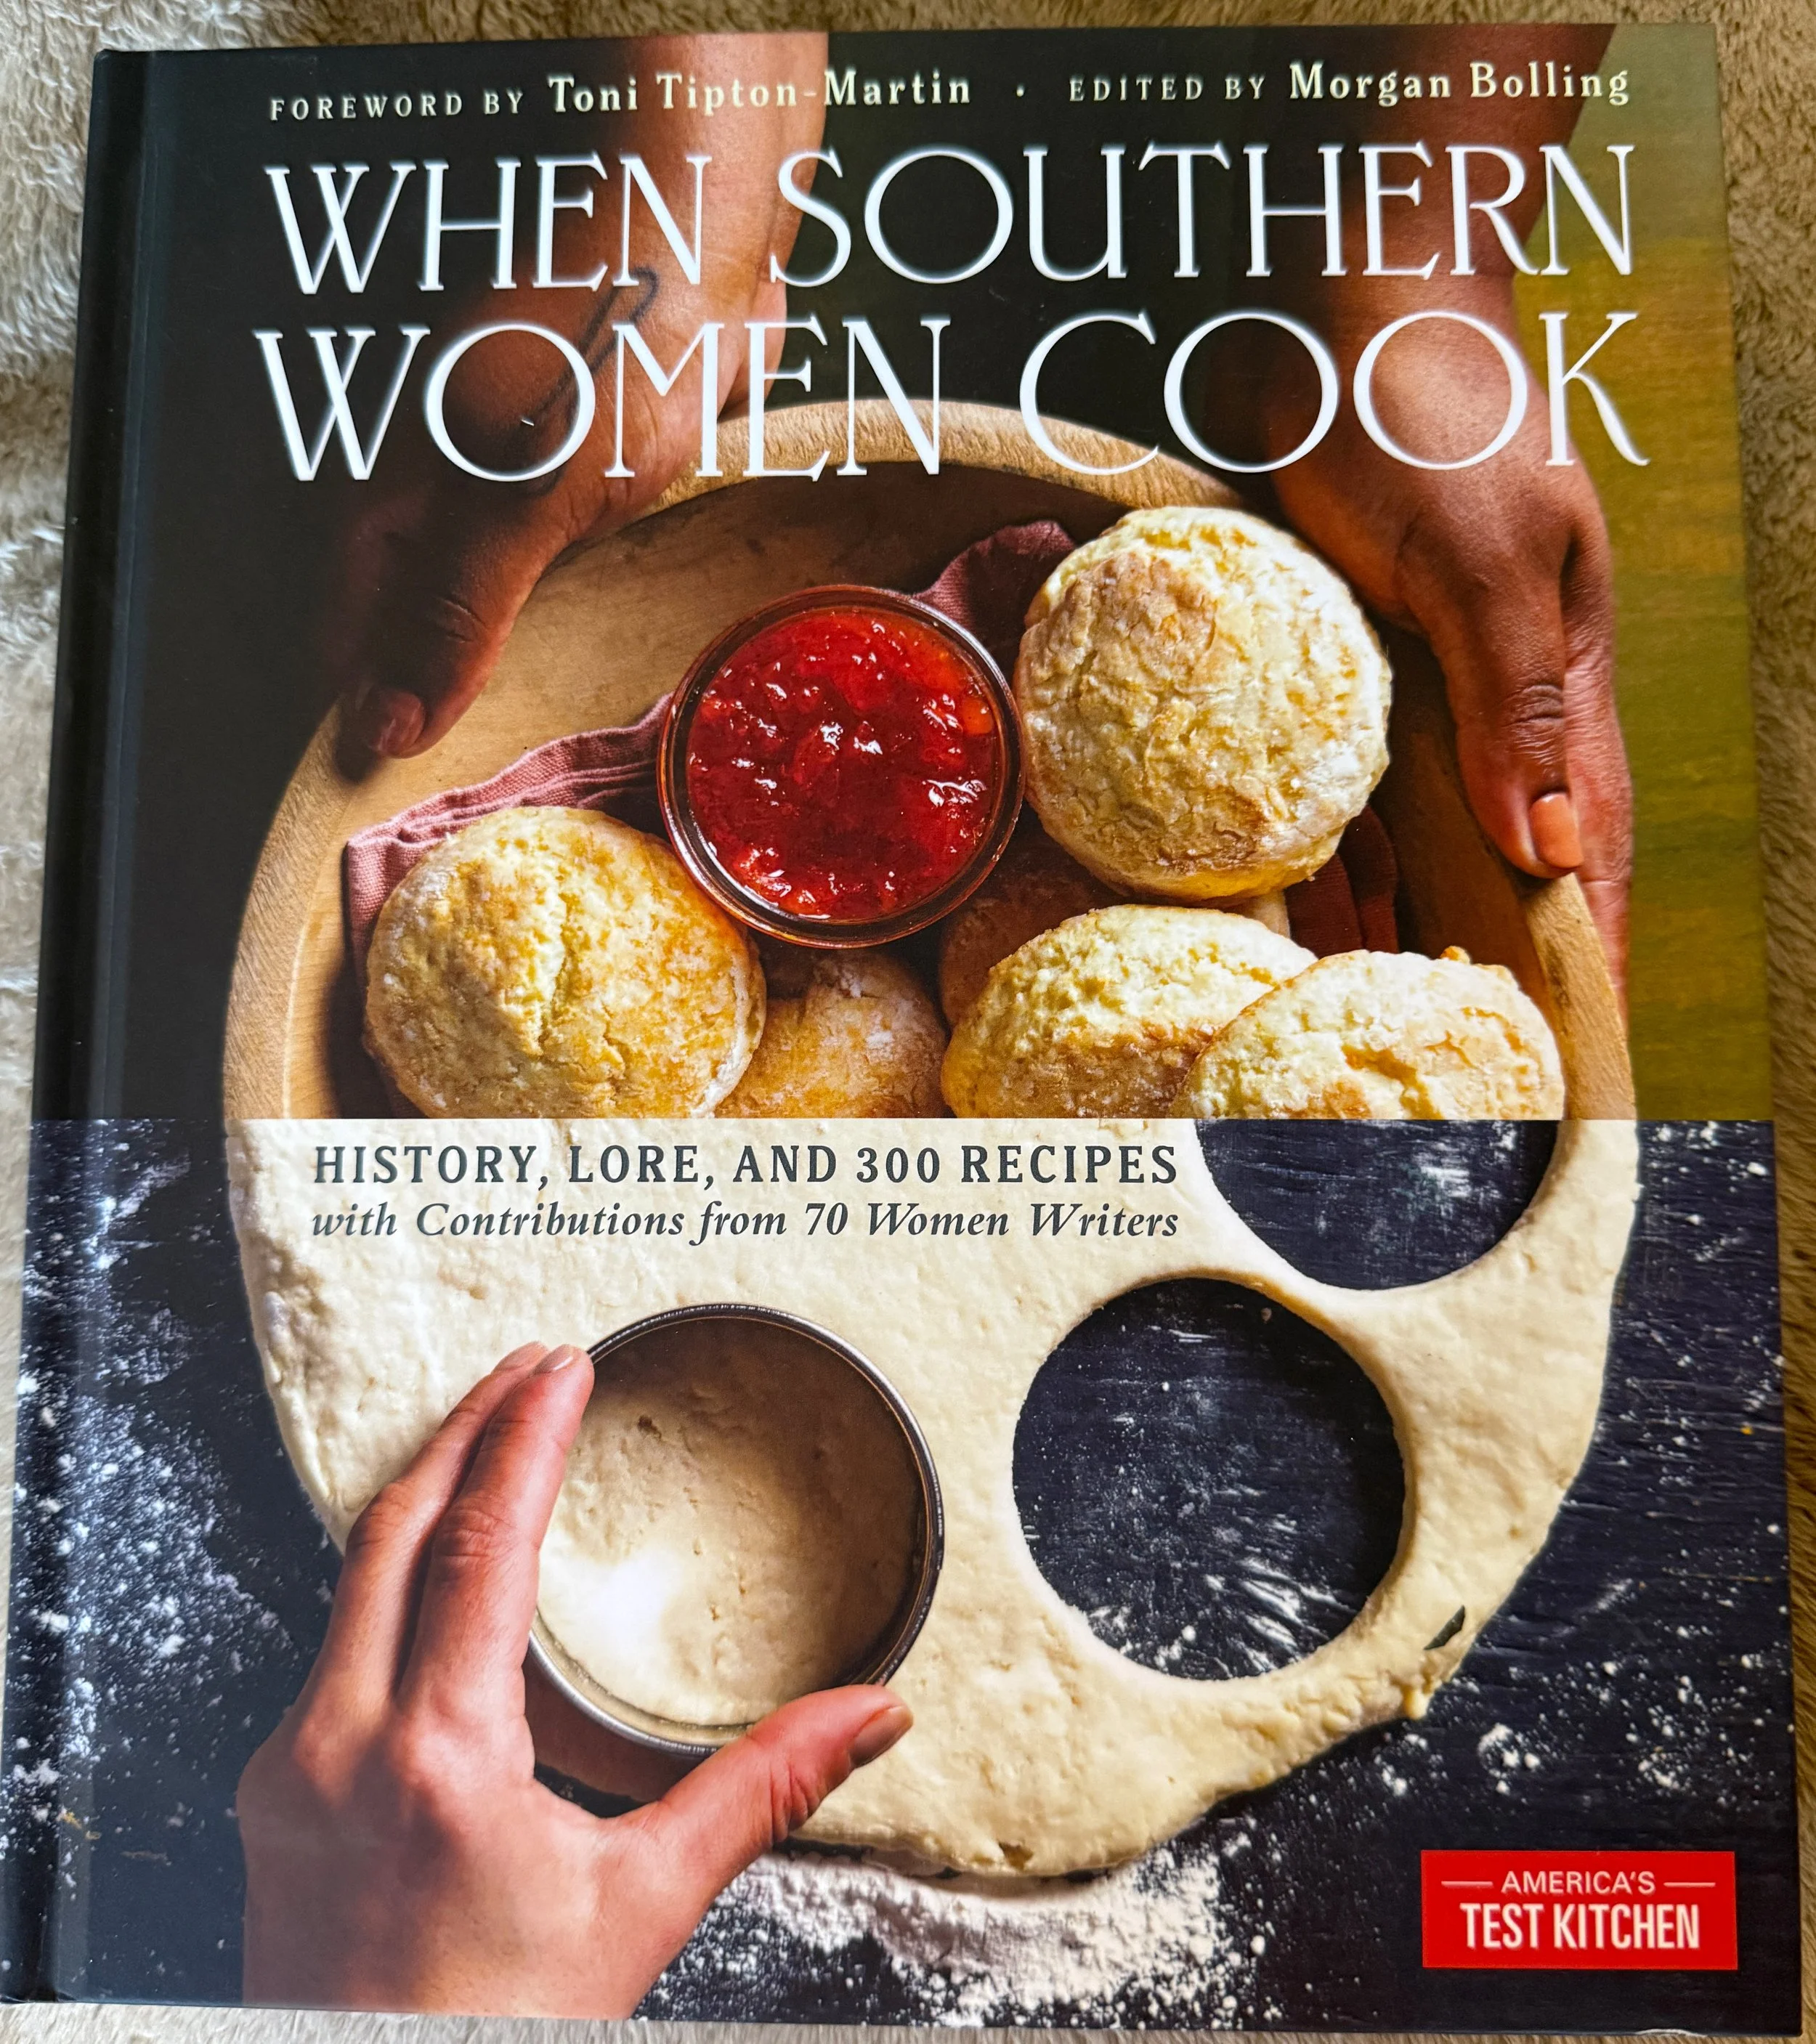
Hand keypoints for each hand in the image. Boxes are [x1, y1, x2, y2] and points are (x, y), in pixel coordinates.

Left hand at [237, 1341, 910, 2014]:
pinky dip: (390, 1575)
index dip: (526, 1438)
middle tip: (529, 1367)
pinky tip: (435, 1576)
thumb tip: (868, 1715)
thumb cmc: (499, 2029)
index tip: (562, 1368)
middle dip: (464, 1429)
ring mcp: (290, 1769)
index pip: (481, 1543)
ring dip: (423, 1495)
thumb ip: (759, 1792)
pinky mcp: (276, 1796)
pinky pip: (331, 1645)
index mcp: (435, 1755)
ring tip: (487, 1438)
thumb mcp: (642, 1908)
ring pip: (348, 1581)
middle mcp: (337, 1744)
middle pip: (393, 1530)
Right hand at [338, 34, 825, 761]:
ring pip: (479, 616)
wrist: (696, 239)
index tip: (387, 817)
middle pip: (407, 640)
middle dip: (435, 719)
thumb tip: (383, 726)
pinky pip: (548, 583)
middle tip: (478, 812)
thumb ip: (454, 612)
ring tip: (531, 767)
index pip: (346, 650)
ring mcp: (501, 493)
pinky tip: (593, 679)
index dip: (364, 732)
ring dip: (502, 683)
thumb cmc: (605, 353)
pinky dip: (561, 634)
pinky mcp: (571, 484)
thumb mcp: (524, 498)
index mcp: (395, 506)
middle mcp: (435, 504)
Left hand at [1225, 272, 1633, 990]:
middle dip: (1487, 954)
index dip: (1583, 949)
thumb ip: (1518, 701)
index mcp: (1560, 684)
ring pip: (1425, 831)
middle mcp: (1499, 699)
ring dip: (1401, 914)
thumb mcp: (1485, 558)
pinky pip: (1351, 779)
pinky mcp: (1359, 657)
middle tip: (1450, 1060)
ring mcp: (1428, 681)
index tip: (1573, 1052)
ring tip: (1364, 1009)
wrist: (1352, 303)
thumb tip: (1551, 850)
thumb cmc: (1429, 411)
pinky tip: (1306, 899)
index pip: (1588, 849)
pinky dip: (1336, 843)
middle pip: (1507, 859)